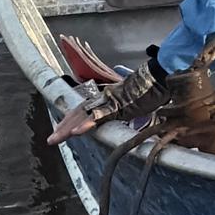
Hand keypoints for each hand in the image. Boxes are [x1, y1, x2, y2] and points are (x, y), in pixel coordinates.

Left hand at [59, 60, 214, 152]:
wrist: (162, 74)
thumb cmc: (155, 86)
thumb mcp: (139, 101)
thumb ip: (131, 107)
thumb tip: (132, 112)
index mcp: (109, 96)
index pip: (85, 108)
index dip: (71, 118)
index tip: (62, 129)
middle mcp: (105, 97)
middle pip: (78, 112)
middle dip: (63, 126)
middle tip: (51, 139)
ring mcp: (110, 101)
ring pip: (83, 115)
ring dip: (68, 128)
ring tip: (56, 138)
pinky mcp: (118, 105)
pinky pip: (99, 117)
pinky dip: (86, 125)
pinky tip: (76, 132)